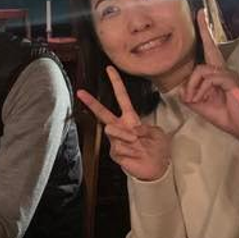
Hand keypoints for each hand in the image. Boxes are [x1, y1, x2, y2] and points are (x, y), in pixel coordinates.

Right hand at [75, 67, 170, 182]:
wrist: (156, 168)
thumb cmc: (157, 148)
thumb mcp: (157, 133)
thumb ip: (144, 128)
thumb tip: (131, 131)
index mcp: (131, 118)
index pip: (121, 97)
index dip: (116, 83)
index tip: (109, 69)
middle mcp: (121, 127)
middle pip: (103, 112)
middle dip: (91, 102)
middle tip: (80, 92)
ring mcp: (116, 141)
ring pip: (112, 131)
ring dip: (126, 136)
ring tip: (136, 143)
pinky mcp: (115, 153)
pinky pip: (119, 147)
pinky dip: (131, 151)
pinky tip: (135, 155)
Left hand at [182, 8, 238, 144]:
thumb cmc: (224, 115)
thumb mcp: (200, 105)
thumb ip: (189, 95)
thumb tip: (180, 90)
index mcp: (216, 74)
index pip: (209, 51)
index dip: (204, 33)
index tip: (201, 15)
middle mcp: (223, 70)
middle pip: (210, 47)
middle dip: (204, 30)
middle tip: (200, 12)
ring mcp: (228, 75)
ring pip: (202, 69)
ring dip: (192, 86)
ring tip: (195, 99)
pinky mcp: (231, 81)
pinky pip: (210, 78)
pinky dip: (200, 90)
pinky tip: (201, 99)